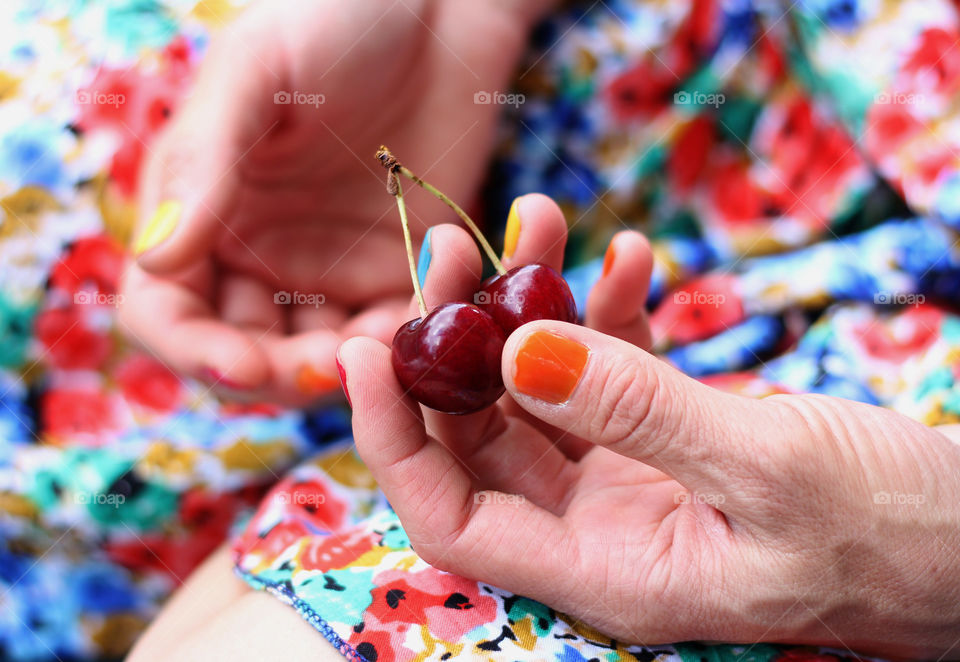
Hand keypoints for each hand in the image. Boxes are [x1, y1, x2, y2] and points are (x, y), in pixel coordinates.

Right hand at [120, 0, 553, 403]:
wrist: (439, 9)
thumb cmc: (333, 18)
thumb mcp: (259, 76)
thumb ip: (205, 163)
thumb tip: (156, 257)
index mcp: (201, 212)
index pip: (166, 310)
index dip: (193, 351)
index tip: (241, 366)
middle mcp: (257, 255)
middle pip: (244, 353)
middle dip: (277, 376)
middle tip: (328, 371)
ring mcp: (329, 271)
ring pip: (318, 361)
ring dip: (344, 374)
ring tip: (378, 357)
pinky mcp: (398, 275)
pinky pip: (391, 335)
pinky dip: (403, 347)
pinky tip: (426, 329)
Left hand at [340, 215, 959, 657]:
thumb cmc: (896, 536)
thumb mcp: (768, 469)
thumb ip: (640, 412)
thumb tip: (517, 352)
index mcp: (605, 570)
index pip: (450, 514)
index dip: (392, 437)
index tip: (366, 346)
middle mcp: (601, 529)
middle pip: (483, 436)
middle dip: (456, 342)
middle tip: (458, 248)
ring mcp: (632, 479)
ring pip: (541, 390)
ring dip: (532, 306)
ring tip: (543, 218)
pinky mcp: (669, 436)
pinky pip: (610, 369)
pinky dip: (606, 313)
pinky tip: (621, 258)